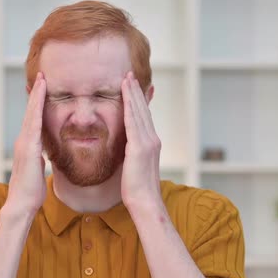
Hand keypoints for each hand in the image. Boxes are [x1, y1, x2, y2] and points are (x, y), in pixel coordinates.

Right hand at [5, 72, 46, 214]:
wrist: (22, 204)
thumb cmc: (31, 191)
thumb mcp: (37, 170)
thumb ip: (39, 159)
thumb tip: (42, 155)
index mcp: (28, 145)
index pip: (34, 119)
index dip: (37, 103)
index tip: (42, 87)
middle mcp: (24, 141)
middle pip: (30, 112)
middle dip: (36, 93)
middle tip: (41, 74)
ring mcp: (24, 144)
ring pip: (31, 114)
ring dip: (36, 96)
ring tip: (42, 79)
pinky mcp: (28, 149)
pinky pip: (33, 125)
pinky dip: (36, 110)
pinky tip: (40, 99)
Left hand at [120, 71, 161, 209]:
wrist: (145, 203)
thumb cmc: (137, 191)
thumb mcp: (133, 167)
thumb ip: (131, 155)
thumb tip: (125, 150)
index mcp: (151, 144)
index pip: (144, 117)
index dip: (139, 101)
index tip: (134, 87)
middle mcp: (152, 140)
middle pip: (143, 110)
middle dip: (136, 91)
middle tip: (130, 74)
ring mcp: (148, 142)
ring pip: (139, 112)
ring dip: (133, 93)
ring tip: (127, 78)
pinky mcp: (140, 147)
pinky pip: (133, 122)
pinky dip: (130, 106)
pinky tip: (125, 94)